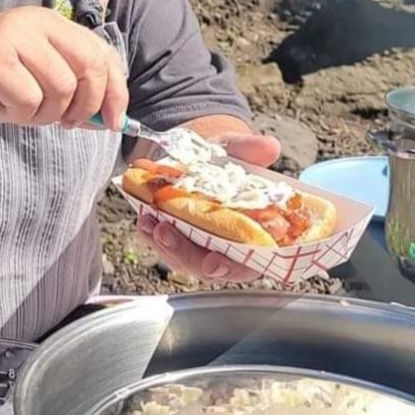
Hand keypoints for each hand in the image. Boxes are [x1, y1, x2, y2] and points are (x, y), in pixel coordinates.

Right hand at [0, 7, 129, 129]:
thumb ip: (69, 91)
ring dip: (46, 113)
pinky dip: (19, 114)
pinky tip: (0, 106)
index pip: (102, 53)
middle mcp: (36, 23)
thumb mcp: (32, 79)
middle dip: (87, 105)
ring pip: (61, 87)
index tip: (114, 120)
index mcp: (50, 24)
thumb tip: (107, 117)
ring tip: (20, 110)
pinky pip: (29, 99)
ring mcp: (14, 38)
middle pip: (90, 67)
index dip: (116, 90)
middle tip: (68, 123)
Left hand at [136, 127, 283, 285]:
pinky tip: (145, 218)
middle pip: (208, 266)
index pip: (246, 263)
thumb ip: (253, 150)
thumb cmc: (229, 161)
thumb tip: (269, 147)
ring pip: (184, 260)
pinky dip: (153, 234)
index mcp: (257, 237)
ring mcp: (202, 249)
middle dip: (185, 254)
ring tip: (149, 221)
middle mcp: (230, 250)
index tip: (213, 262)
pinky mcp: (180, 241)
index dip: (231, 267)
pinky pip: (166, 245)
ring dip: (165, 245)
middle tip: (165, 232)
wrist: (203, 158)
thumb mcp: (239, 150)